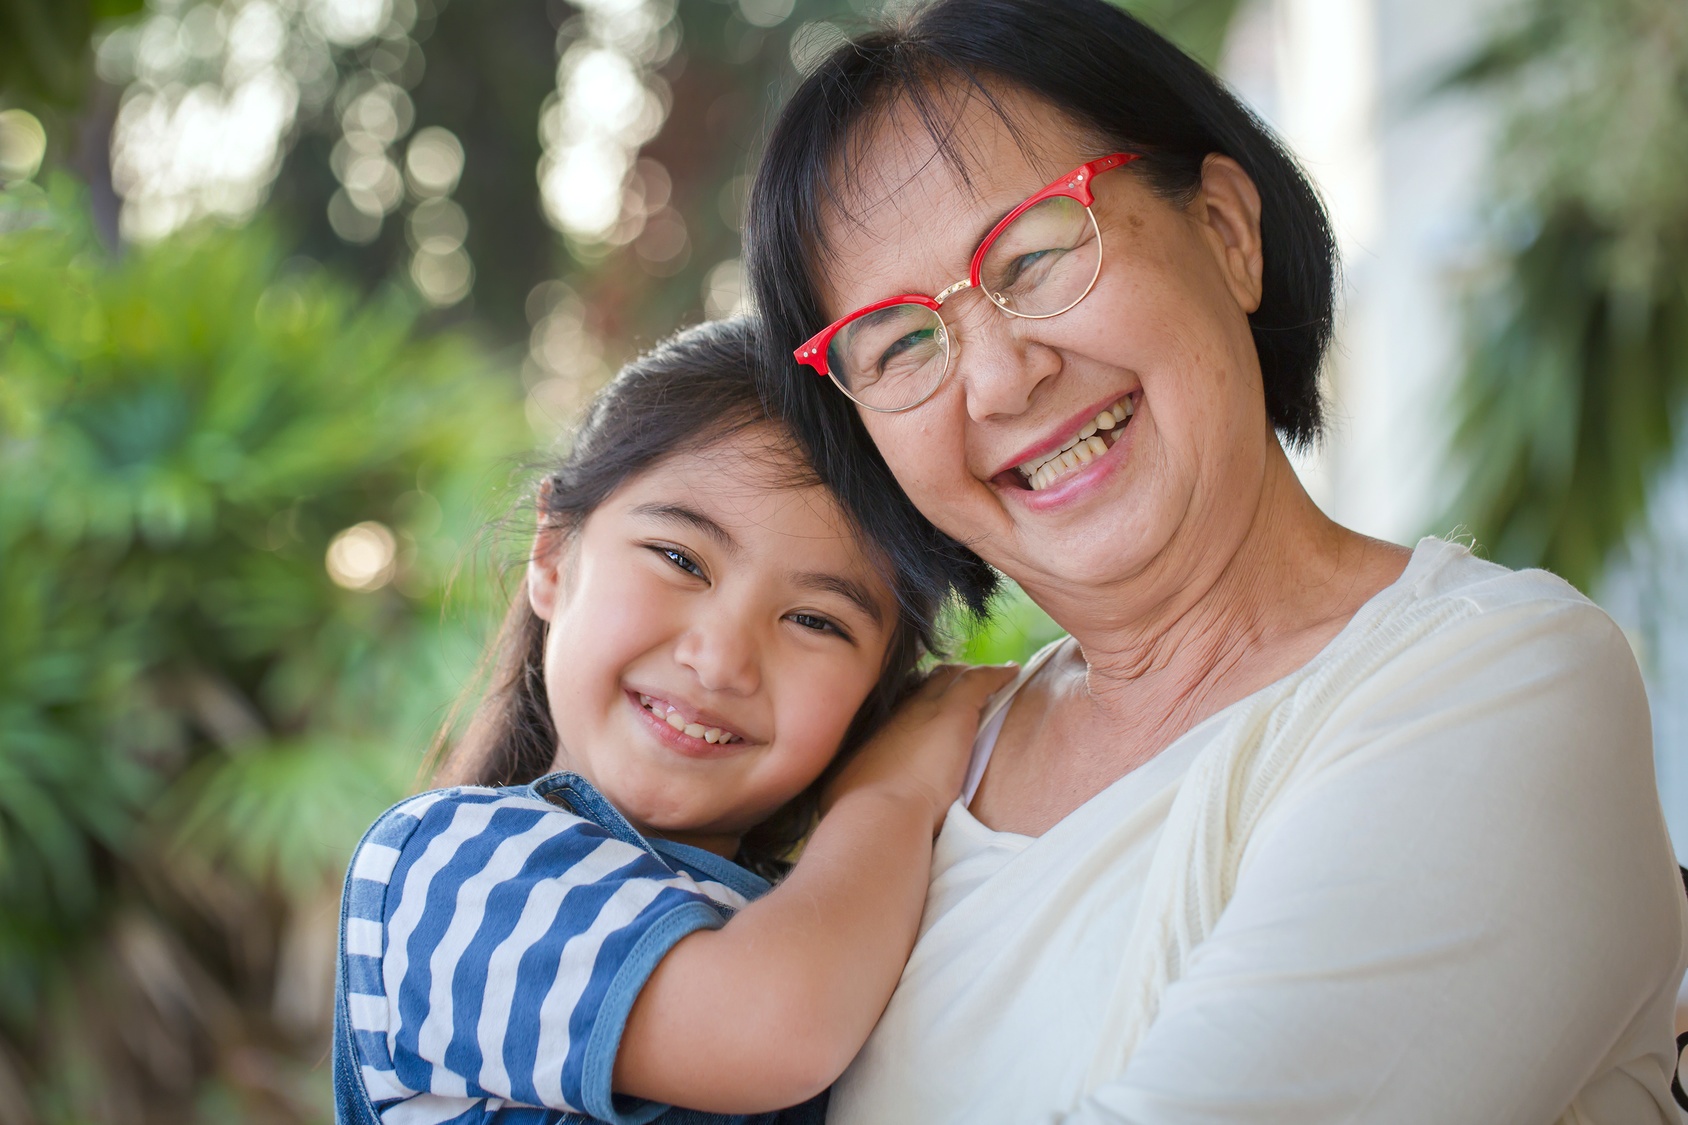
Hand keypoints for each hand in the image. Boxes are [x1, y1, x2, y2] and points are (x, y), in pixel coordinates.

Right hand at [822, 663, 1018, 833]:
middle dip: (938, 683)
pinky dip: (996, 676)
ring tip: (985, 680)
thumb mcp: (843, 791)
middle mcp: (897, 709)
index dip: (911, 700)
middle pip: (922, 683)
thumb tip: (838, 798)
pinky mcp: (954, 711)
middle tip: (955, 689)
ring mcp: (925, 706)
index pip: (896, 703)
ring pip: (949, 677)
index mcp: (873, 727)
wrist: (879, 812)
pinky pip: (980, 682)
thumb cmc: (858, 811)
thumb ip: (848, 786)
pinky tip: (1012, 673)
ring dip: (966, 678)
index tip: (921, 705)